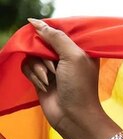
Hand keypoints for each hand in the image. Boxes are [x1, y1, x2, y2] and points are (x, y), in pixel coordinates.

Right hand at [19, 19, 110, 138]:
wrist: (73, 115)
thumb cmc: (79, 86)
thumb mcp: (73, 56)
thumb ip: (56, 37)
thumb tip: (36, 22)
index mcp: (79, 49)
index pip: (59, 32)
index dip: (50, 35)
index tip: (49, 46)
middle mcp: (65, 56)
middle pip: (42, 42)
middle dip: (44, 55)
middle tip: (54, 68)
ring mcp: (52, 67)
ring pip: (32, 55)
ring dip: (38, 67)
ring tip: (49, 79)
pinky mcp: (40, 77)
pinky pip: (26, 66)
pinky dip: (33, 75)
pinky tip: (43, 85)